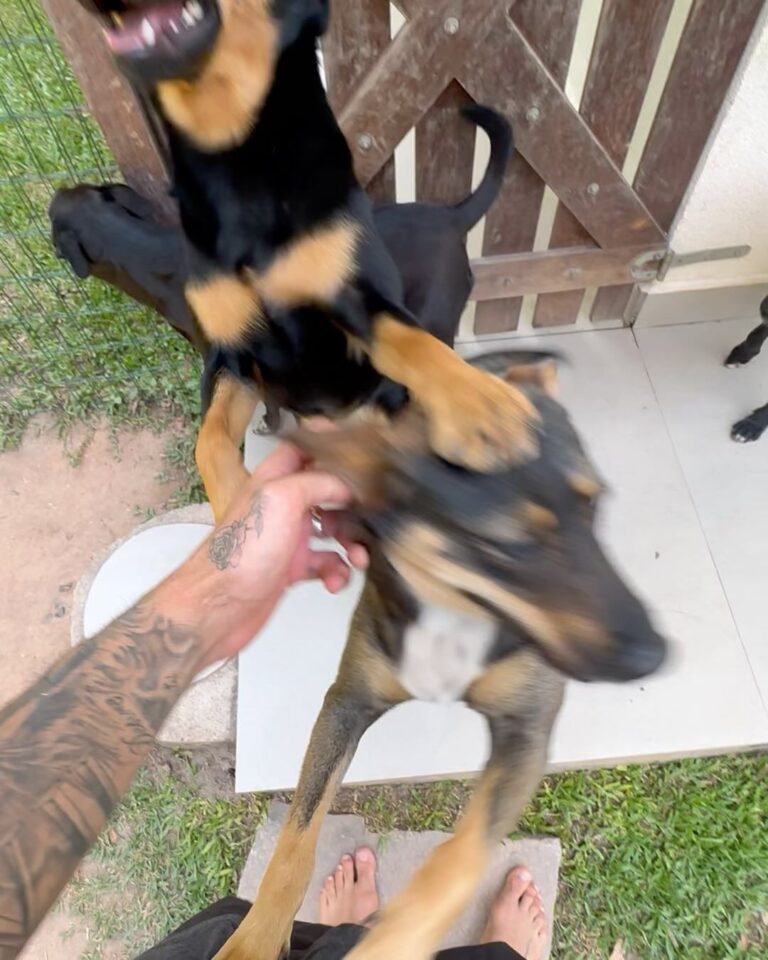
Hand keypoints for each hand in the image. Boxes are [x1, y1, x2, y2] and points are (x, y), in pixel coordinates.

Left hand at [156, 443, 367, 666]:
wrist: (218, 608)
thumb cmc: (239, 555)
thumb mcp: (282, 499)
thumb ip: (318, 481)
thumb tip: (347, 484)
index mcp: (275, 481)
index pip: (305, 449)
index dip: (331, 446)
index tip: (359, 454)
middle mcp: (281, 506)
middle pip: (328, 492)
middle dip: (353, 505)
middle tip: (368, 516)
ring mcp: (287, 537)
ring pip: (332, 530)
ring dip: (351, 543)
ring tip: (358, 557)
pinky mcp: (291, 568)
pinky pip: (326, 564)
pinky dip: (337, 572)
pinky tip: (335, 581)